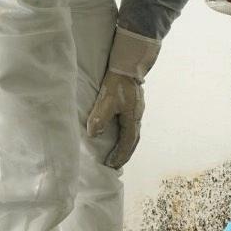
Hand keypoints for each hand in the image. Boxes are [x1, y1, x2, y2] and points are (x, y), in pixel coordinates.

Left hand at [86, 27, 159, 168]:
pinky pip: (132, 125)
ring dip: (126, 145)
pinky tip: (120, 132)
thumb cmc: (117, 84)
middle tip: (117, 164)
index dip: (120, 155)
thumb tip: (94, 135)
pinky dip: (126, 135)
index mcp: (132, 119)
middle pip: (133, 140)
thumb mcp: (106, 101)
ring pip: (134, 133)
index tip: (112, 165)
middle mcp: (137, 117)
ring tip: (118, 152)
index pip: (127, 142)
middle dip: (125, 154)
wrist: (127, 65)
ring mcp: (137, 110)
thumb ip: (100, 118)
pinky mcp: (134, 105)